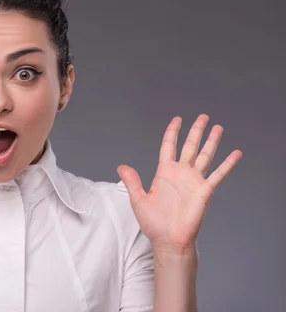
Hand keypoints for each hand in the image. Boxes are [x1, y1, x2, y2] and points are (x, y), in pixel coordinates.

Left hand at [117, 114, 242, 251]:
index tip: (177, 119)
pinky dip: (227, 164)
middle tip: (203, 116)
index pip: (169, 146)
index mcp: (164, 172)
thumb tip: (121, 166)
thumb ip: (132, 181)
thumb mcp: (138, 199)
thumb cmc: (153, 223)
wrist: (168, 240)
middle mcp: (180, 173)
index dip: (173, 132)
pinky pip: (218, 174)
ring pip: (205, 155)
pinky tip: (236, 153)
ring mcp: (193, 181)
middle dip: (196, 131)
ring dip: (212, 141)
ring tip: (218, 127)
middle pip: (189, 146)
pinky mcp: (204, 191)